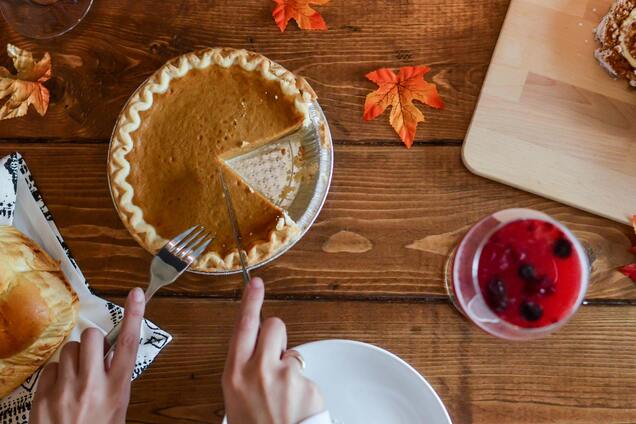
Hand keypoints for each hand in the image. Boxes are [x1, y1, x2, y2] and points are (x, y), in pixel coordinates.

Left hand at [31, 288, 145, 423]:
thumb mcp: (116, 408)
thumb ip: (114, 381)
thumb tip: (110, 356)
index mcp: (118, 389)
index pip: (129, 344)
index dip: (134, 315)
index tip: (135, 294)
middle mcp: (93, 385)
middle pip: (92, 338)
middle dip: (92, 342)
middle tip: (92, 357)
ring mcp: (67, 389)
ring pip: (69, 349)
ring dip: (73, 358)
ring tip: (75, 379)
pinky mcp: (44, 395)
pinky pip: (51, 368)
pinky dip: (56, 375)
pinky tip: (60, 391)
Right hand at [223, 277, 324, 423]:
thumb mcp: (235, 400)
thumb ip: (243, 372)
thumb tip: (253, 354)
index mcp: (234, 374)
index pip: (243, 326)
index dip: (250, 301)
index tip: (255, 282)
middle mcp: (258, 370)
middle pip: (272, 326)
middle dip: (275, 333)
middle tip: (274, 353)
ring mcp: (284, 376)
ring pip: (292, 353)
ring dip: (289, 367)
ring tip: (284, 395)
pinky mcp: (306, 384)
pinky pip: (305, 375)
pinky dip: (303, 387)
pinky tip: (296, 405)